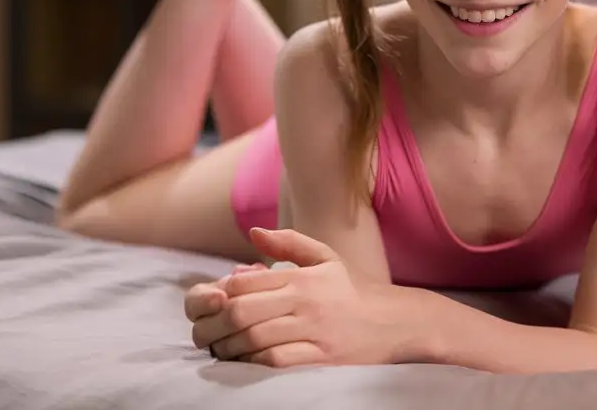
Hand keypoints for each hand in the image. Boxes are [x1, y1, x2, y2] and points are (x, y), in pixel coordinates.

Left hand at [189, 228, 393, 367]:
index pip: (244, 282)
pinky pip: (276, 361)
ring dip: (228, 347)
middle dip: (213, 325)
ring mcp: (313, 330)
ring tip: (220, 349)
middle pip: (242, 312)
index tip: (213, 305)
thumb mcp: (326, 257)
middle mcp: (305, 301)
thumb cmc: (353, 290)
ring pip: (253, 339)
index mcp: (302, 277)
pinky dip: (252, 364)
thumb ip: (289, 243)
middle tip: (203, 333)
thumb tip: (254, 232)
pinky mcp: (320, 357)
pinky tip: (245, 362)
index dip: (219, 294)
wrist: (393, 322)